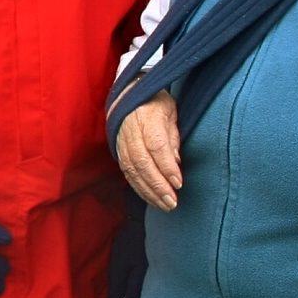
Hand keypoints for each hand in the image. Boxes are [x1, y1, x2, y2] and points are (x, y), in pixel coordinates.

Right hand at [115, 93, 182, 210]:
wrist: (129, 92)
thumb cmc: (155, 102)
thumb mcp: (170, 112)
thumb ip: (172, 137)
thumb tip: (175, 163)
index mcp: (146, 117)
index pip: (156, 146)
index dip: (166, 166)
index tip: (178, 183)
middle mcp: (130, 131)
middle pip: (142, 163)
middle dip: (157, 186)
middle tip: (172, 202)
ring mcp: (121, 141)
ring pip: (133, 171)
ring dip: (148, 191)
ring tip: (164, 205)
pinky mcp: (118, 150)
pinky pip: (127, 173)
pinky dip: (139, 188)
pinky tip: (151, 198)